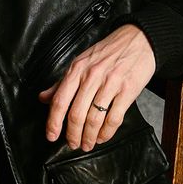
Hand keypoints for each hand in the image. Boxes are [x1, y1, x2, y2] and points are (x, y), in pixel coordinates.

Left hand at [39, 24, 155, 150]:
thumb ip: (62, 83)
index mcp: (77, 70)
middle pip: (76, 114)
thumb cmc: (108, 52)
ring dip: (89, 137)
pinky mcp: (128, 90)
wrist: (139, 39)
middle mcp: (92, 76)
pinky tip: (103, 137)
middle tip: (73, 144)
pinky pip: (114, 118)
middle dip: (73, 134)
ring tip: (88, 144)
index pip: (60, 101)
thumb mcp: (81, 62)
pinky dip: (107, 132)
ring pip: (94, 118)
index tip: (51, 136)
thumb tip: (43, 98)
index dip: (53, 122)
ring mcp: (110, 83)